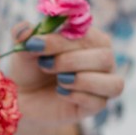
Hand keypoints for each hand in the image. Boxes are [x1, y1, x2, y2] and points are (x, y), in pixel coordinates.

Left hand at [7, 22, 122, 125]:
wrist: (24, 97)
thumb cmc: (30, 67)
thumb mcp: (23, 50)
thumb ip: (23, 35)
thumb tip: (24, 29)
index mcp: (90, 39)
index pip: (88, 35)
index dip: (62, 40)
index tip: (35, 44)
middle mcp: (103, 59)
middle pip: (105, 57)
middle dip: (71, 61)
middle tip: (45, 64)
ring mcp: (102, 83)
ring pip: (112, 82)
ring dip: (81, 80)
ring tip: (59, 80)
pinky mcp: (96, 105)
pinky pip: (99, 102)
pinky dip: (77, 96)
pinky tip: (60, 93)